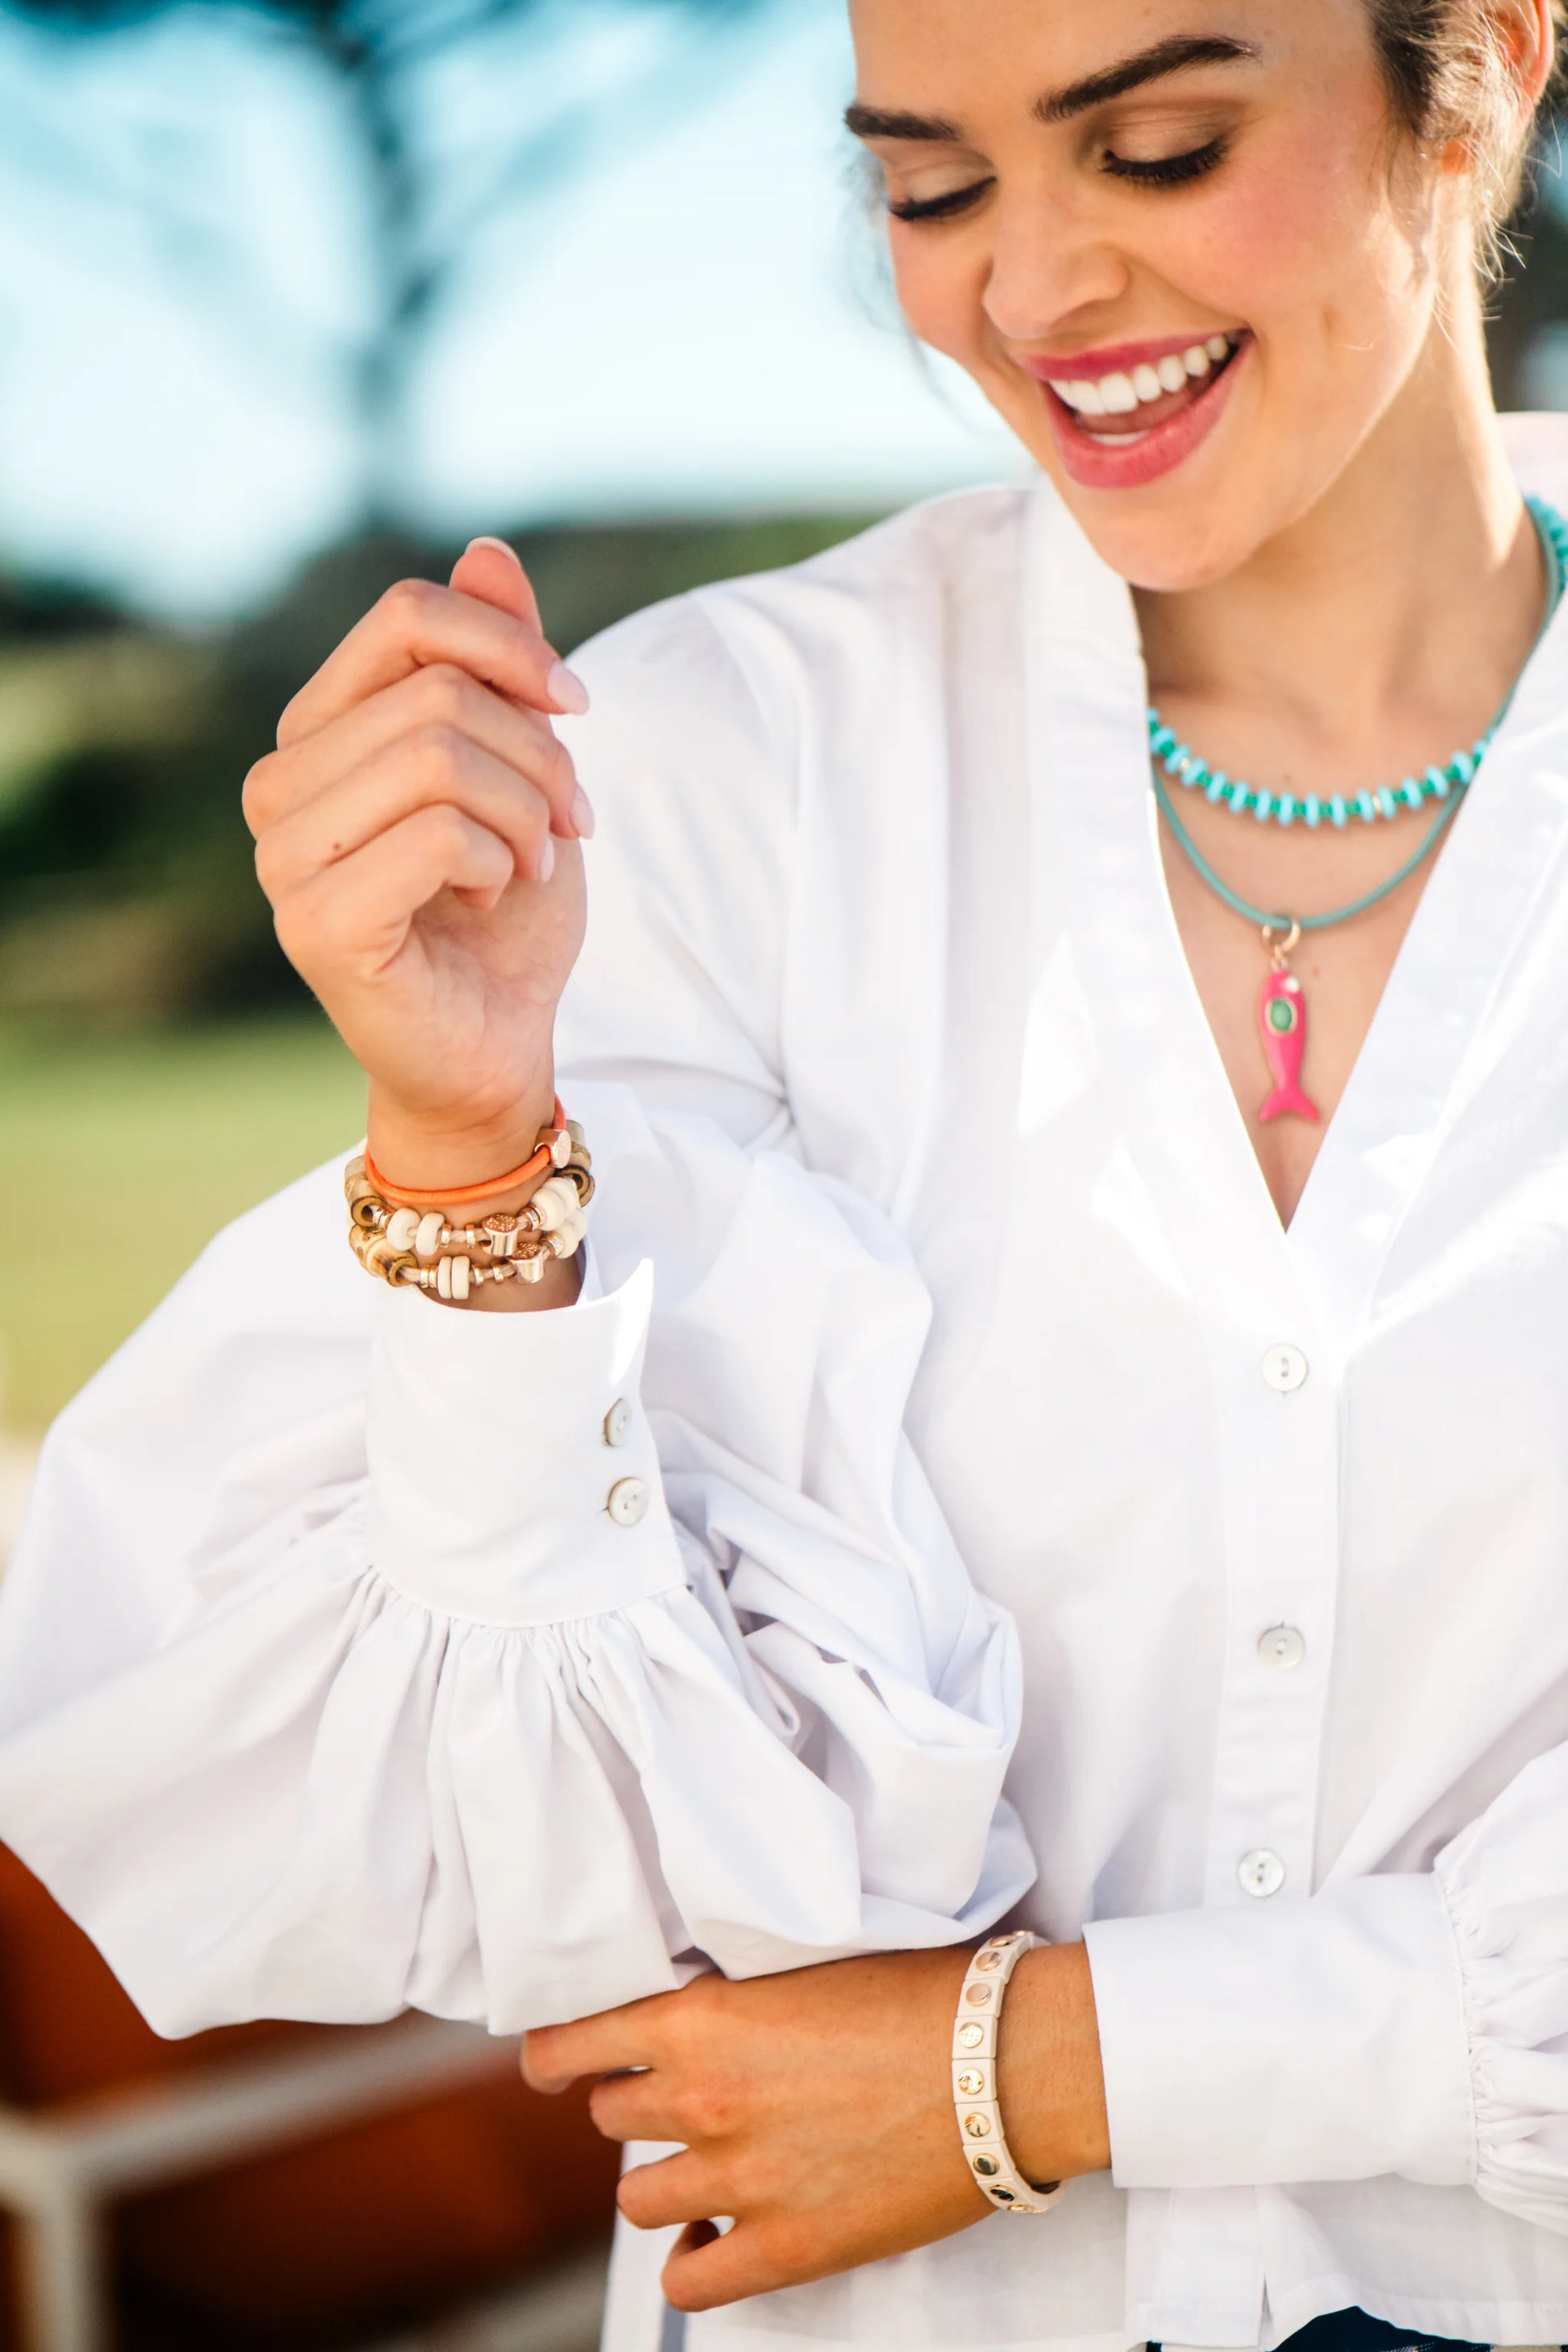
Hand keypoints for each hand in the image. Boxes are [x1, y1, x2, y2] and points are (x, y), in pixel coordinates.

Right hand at [243, 537, 588, 1191]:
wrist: (498, 1047)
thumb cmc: (505, 916)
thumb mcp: (523, 770)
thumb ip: (498, 667)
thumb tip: (487, 551)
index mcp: (318, 732)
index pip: (406, 615)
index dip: (512, 646)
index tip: (577, 707)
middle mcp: (278, 785)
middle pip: (438, 690)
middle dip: (539, 753)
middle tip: (573, 821)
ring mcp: (282, 855)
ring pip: (440, 755)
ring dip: (527, 812)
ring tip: (534, 864)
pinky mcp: (314, 922)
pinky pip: (437, 832)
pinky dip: (499, 862)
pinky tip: (493, 898)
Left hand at [522, 1944, 1109, 2314]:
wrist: (1003, 2061)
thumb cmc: (923, 1996)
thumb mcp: (803, 1965)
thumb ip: (730, 1998)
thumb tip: (687, 2015)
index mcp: (701, 2017)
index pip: (572, 2045)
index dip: (554, 2057)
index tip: (554, 2066)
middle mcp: (702, 2099)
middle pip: (611, 2116)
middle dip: (639, 2105)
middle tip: (687, 2096)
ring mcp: (739, 2181)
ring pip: (638, 2196)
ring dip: (666, 2179)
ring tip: (711, 2164)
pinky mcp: (785, 2249)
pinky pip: (687, 2280)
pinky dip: (694, 2260)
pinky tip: (718, 2236)